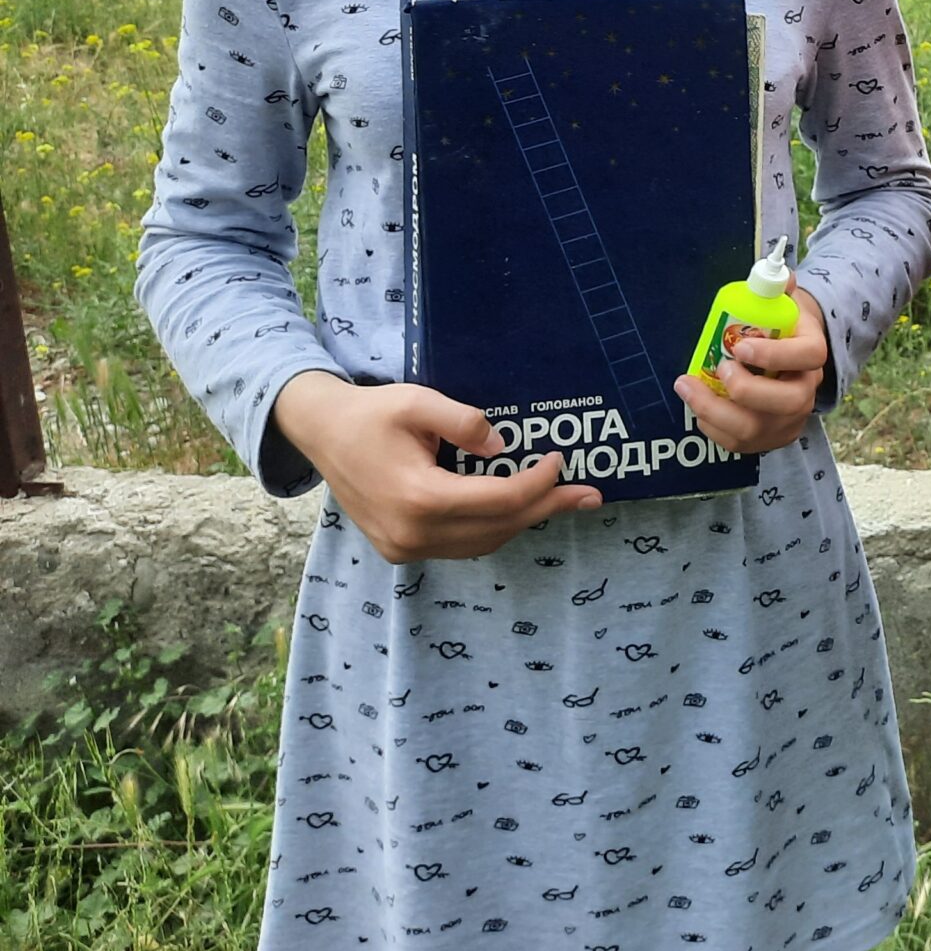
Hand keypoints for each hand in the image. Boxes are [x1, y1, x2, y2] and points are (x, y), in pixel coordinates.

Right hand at [271, 370, 602, 563]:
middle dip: (546, 508)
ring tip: (560, 500)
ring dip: (523, 521)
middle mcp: (412, 533)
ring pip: (482, 542)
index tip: (561, 461)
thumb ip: (463, 422)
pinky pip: (460, 545)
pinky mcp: (399, 549)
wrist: (320, 434)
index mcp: (419, 498)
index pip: (499, 500)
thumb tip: (502, 447)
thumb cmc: (370, 413)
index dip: (539, 484)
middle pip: (498, 527)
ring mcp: (404, 547)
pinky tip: (517, 508)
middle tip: (589, 496)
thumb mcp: (418, 401)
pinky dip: (493, 528)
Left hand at [672, 284, 829, 456]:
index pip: (806, 356)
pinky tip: (696, 406)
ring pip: (756, 428)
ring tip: (689, 386)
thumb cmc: (779, 330)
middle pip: (787, 402)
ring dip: (715, 410)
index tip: (740, 346)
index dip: (774, 355)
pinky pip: (738, 443)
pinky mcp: (769, 438)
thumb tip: (780, 275)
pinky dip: (712, 426)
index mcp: (812, 354)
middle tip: (721, 368)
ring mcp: (789, 420)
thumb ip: (777, 289)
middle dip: (746, 389)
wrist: (788, 360)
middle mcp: (806, 392)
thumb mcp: (782, 304)